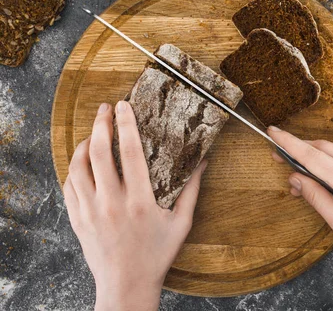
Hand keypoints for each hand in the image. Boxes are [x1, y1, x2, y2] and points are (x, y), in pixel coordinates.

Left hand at [63, 102, 204, 310]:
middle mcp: (111, 203)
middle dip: (100, 124)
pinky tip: (83, 161)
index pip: (129, 152)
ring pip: (78, 166)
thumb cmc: (157, 255)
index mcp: (139, 202)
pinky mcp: (78, 219)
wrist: (126, 286)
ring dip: (84, 143)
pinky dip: (75, 167)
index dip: (126, 125)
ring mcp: (90, 211)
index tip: (124, 106)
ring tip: (93, 131)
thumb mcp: (181, 223)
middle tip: (105, 109)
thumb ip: (192, 190)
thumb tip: (202, 162)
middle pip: (98, 152)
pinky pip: (70, 185)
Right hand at [268, 126, 332, 310]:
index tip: (272, 131)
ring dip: (315, 156)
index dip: (288, 142)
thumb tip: (296, 179)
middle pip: (322, 147)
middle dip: (299, 148)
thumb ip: (316, 198)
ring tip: (302, 178)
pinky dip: (331, 161)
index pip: (311, 155)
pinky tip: (325, 178)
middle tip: (280, 159)